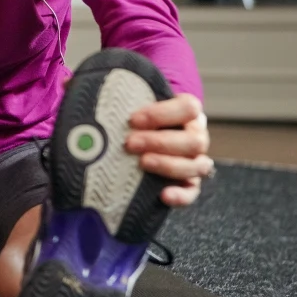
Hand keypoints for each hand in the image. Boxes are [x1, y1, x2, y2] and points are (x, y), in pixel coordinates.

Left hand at [125, 92, 212, 207]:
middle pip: (194, 141)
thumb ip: (126, 104)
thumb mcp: (136, 108)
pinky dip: (180, 195)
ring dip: (168, 165)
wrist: (141, 138)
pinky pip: (192, 192)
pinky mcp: (189, 185)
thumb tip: (100, 101)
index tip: (134, 119)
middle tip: (130, 143)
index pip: (188, 108)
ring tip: (142, 163)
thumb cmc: (138, 120)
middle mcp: (196, 137)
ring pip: (196, 166)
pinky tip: (163, 194)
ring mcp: (195, 162)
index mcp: (188, 113)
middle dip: (159, 142)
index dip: (163, 113)